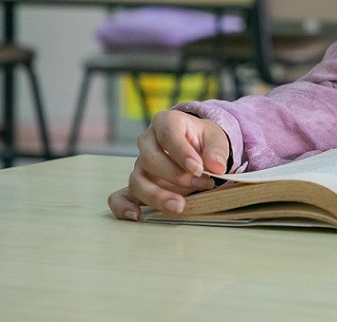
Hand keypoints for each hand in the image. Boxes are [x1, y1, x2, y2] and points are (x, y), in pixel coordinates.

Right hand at [107, 109, 230, 221]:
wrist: (198, 148)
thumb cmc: (203, 140)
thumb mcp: (216, 139)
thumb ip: (217, 151)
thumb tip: (216, 167)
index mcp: (165, 122)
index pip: (168, 133)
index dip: (181, 152)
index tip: (198, 168)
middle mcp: (147, 142)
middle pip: (150, 159)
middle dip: (177, 176)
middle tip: (202, 184)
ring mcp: (140, 164)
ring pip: (137, 180)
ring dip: (157, 195)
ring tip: (179, 206)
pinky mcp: (138, 184)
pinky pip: (120, 196)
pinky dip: (124, 207)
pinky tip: (136, 215)